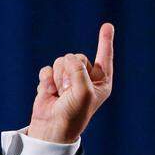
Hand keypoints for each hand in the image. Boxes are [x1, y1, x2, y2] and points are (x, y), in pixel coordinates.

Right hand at [27, 23, 114, 143]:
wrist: (52, 128)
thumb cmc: (74, 114)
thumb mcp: (84, 92)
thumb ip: (79, 71)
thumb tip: (68, 59)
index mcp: (101, 82)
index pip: (104, 57)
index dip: (105, 41)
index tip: (107, 26)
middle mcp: (86, 78)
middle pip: (77, 57)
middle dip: (70, 73)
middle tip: (69, 92)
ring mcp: (68, 79)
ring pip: (61, 61)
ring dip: (58, 78)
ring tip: (60, 95)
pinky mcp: (52, 80)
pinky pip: (48, 69)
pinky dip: (47, 80)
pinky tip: (49, 93)